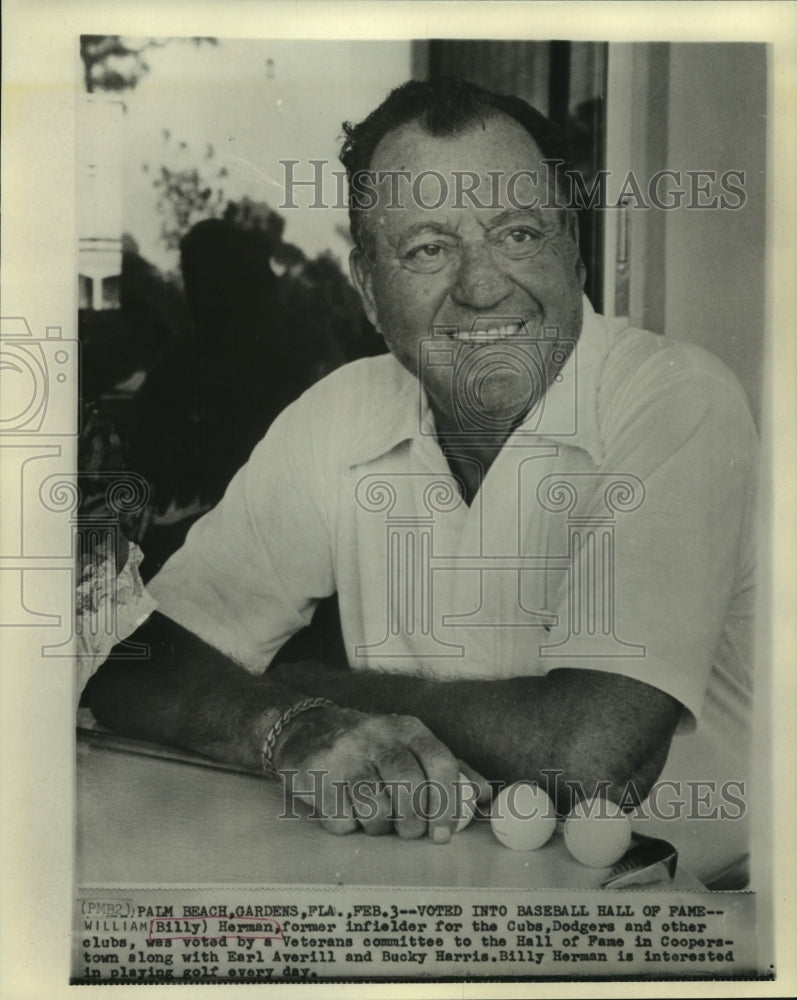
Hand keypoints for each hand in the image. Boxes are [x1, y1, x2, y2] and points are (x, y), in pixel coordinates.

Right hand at [272, 704, 481, 842]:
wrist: (304, 730)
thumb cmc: (369, 748)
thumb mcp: (409, 746)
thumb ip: (448, 769)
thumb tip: (485, 797)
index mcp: (407, 728)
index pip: (441, 762)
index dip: (448, 803)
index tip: (445, 833)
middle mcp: (377, 735)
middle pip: (409, 785)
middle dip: (414, 821)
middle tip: (410, 833)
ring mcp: (344, 753)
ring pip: (375, 807)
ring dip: (379, 826)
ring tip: (374, 819)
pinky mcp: (316, 774)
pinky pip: (341, 819)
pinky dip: (348, 826)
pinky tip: (346, 812)